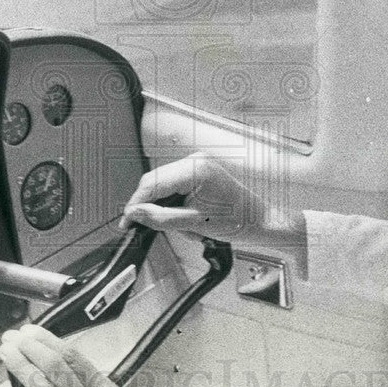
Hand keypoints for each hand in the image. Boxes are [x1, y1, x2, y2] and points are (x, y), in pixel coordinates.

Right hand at [121, 151, 305, 256]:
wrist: (260, 222)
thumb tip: (135, 214)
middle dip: (148, 206)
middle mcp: (196, 160)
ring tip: (183, 226)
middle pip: (155, 182)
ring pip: (163, 185)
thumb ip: (160, 218)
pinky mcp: (200, 172)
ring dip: (164, 207)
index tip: (127, 220)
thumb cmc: (238, 221)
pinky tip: (187, 218)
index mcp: (195, 168)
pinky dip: (174, 204)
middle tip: (140, 226)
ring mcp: (198, 164)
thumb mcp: (193, 223)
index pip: (152, 183)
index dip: (135, 203)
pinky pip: (175, 186)